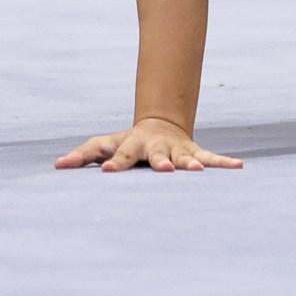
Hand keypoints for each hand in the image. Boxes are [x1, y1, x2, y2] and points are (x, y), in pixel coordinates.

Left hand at [55, 115, 242, 171]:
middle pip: (155, 155)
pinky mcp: (193, 152)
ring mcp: (175, 149)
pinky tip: (238, 168)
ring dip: (190, 164)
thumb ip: (82, 155)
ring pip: (184, 157)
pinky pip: (210, 158)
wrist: (160, 124)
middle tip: (164, 172)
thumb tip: (56, 165)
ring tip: (197, 172)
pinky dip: (223, 164)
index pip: (119, 154)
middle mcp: (154, 146)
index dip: (113, 162)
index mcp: (130, 145)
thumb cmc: (124, 144)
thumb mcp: (104, 144)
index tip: (105, 171)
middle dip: (159, 162)